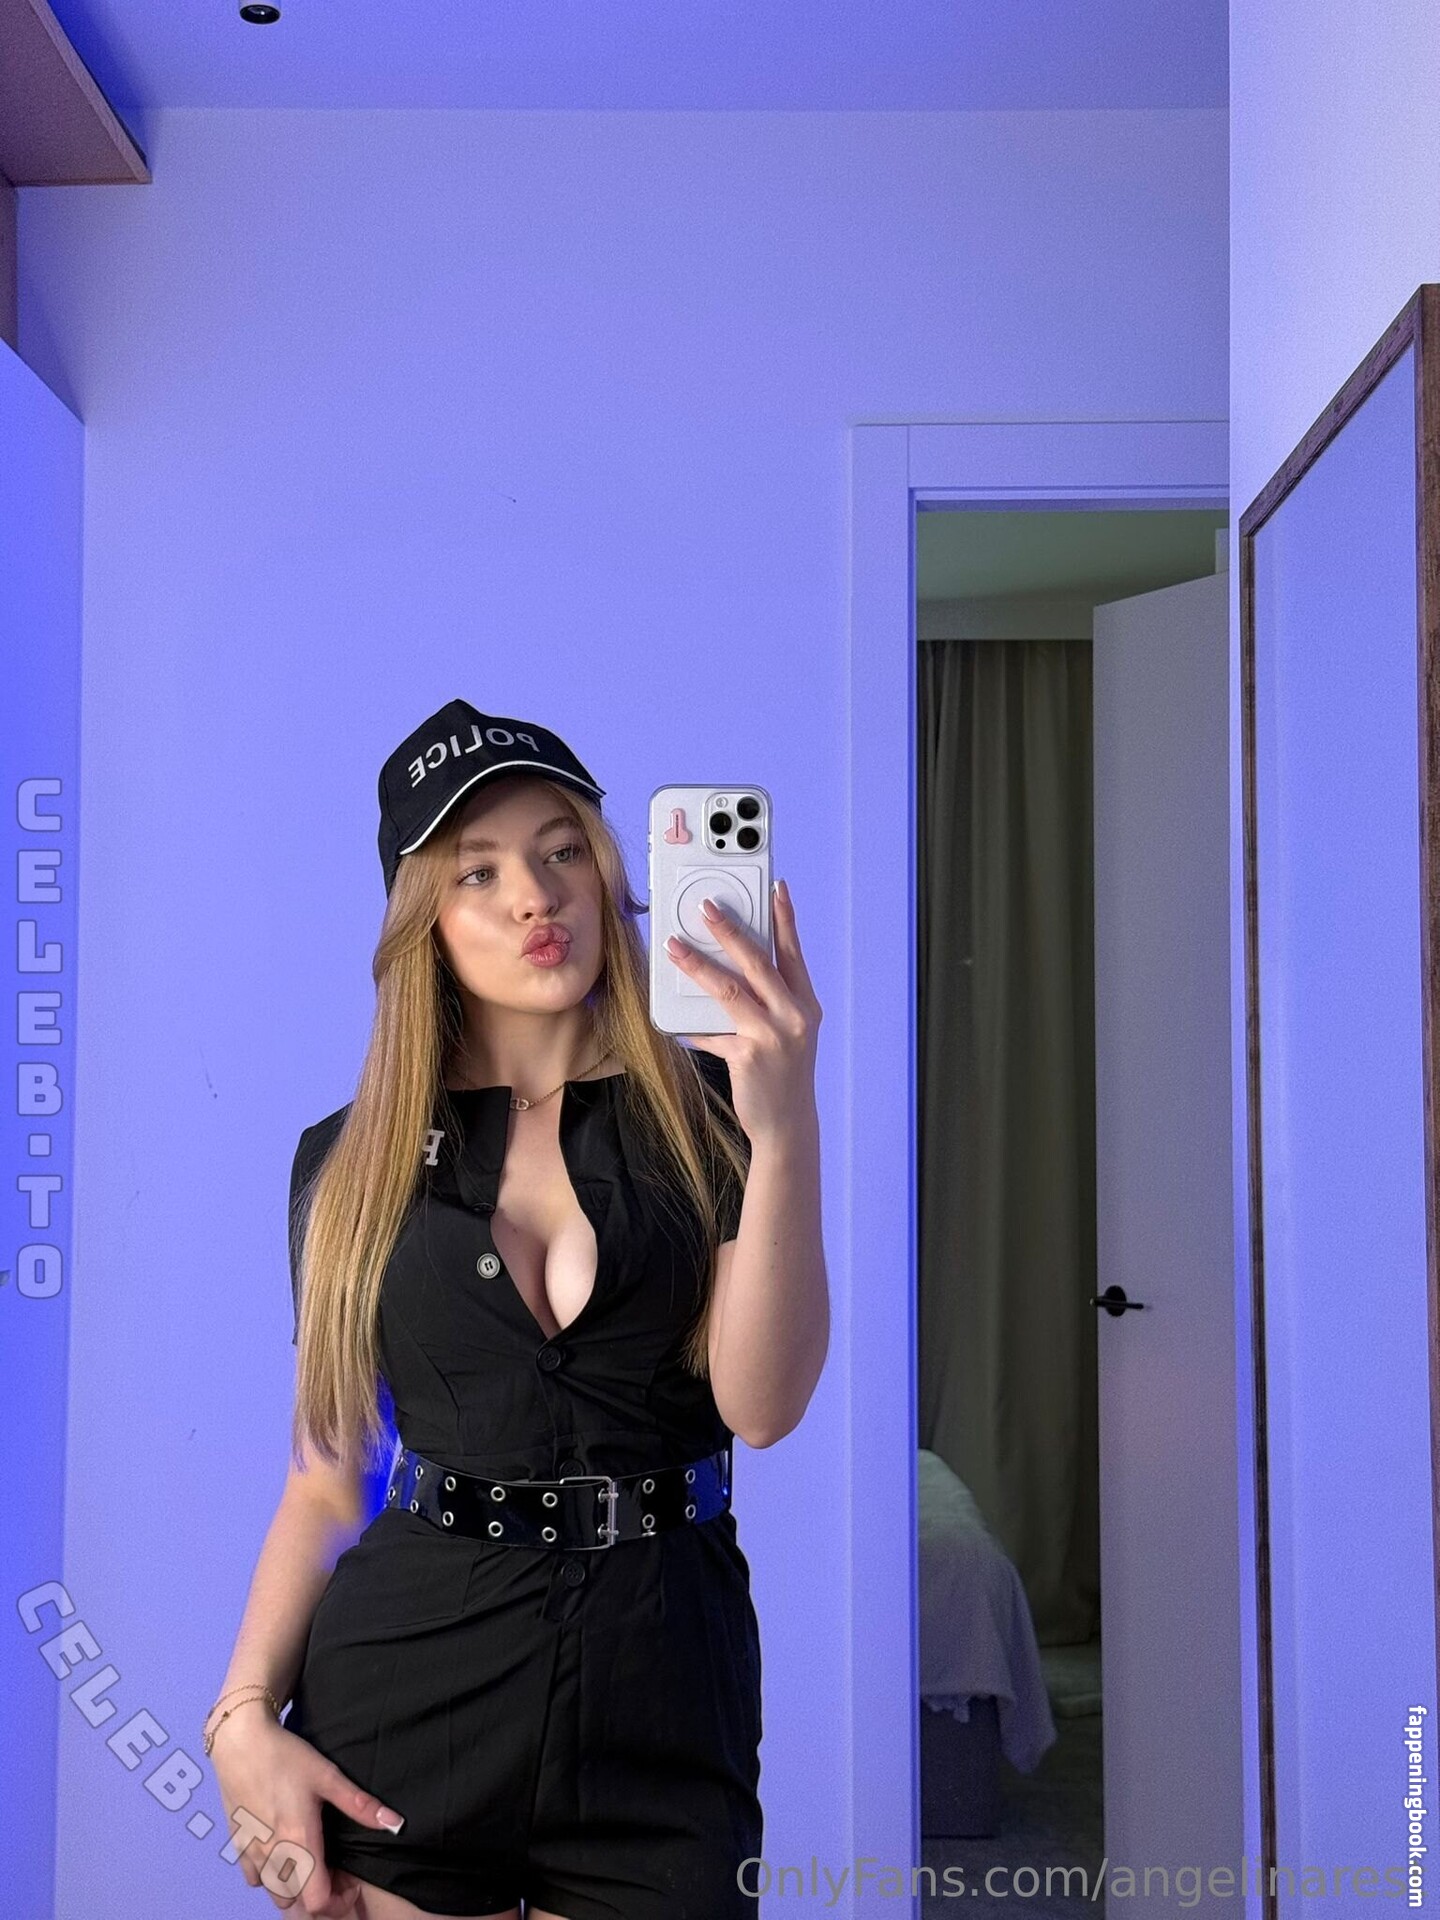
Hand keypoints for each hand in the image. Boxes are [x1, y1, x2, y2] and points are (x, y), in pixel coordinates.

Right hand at [210, 1708, 403, 1912]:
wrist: (240, 1741)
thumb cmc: (286, 1756)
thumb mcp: (327, 1775)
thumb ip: (359, 1805)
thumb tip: (395, 1823)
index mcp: (299, 1843)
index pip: (317, 1903)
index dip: (339, 1903)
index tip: (351, 1884)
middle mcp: (273, 1856)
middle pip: (295, 1905)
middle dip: (319, 1900)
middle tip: (335, 1873)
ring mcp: (252, 1853)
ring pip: (274, 1896)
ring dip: (295, 1893)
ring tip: (311, 1866)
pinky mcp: (237, 1844)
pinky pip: (254, 1880)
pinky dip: (270, 1880)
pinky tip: (282, 1855)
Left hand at [664, 877, 821, 1142]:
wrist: (788, 1124)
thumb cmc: (782, 1074)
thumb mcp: (785, 1033)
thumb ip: (764, 1003)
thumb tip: (724, 972)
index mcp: (805, 1004)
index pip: (793, 953)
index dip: (784, 919)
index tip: (775, 887)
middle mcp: (794, 1016)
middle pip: (758, 962)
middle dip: (730, 931)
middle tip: (707, 908)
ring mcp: (773, 1036)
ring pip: (729, 989)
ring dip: (697, 965)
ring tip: (674, 947)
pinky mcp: (748, 1055)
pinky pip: (711, 1031)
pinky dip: (692, 1024)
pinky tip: (674, 1019)